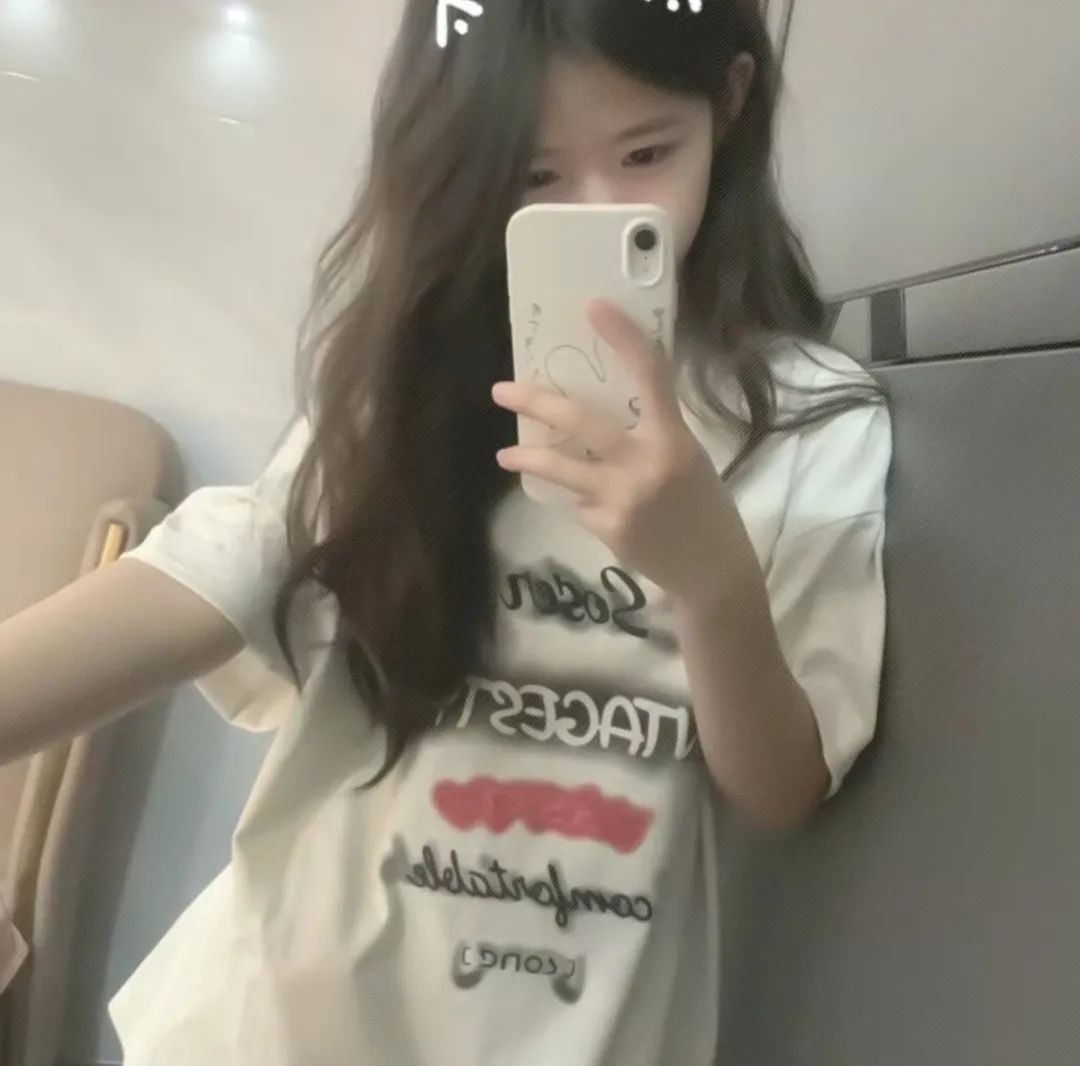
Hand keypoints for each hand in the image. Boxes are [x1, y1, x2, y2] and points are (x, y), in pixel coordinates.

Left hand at [492, 298, 740, 604]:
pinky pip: (577, 503)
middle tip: (501, 390)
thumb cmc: (704, 507)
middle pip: (580, 421)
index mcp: (674, 438)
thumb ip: (651, 433)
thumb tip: (597, 407)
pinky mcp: (606, 528)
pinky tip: (589, 507)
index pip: (650, 376)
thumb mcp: (688, 458)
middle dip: (536, 402)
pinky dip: (577, 498)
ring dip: (528, 456)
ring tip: (505, 453)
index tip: (594, 308)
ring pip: (560, 468)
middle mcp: (645, 464)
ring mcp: (622, 498)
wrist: (711, 570)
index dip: (623, 338)